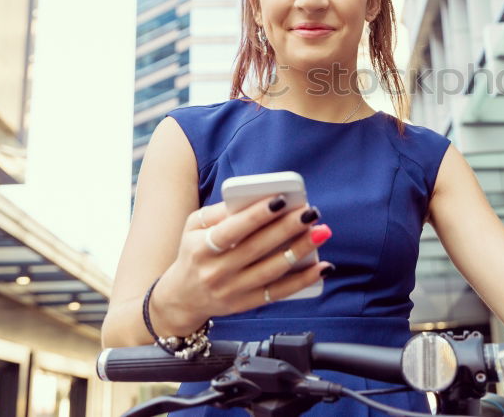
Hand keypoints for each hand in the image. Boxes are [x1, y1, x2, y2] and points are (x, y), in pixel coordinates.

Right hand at [150, 197, 332, 334]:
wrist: (181, 298)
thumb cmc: (194, 252)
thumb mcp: (194, 227)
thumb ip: (220, 211)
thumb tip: (254, 198)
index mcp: (201, 247)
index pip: (233, 229)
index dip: (258, 215)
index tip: (282, 200)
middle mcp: (216, 271)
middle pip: (257, 248)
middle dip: (287, 228)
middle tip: (310, 212)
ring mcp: (232, 291)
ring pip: (272, 270)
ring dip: (300, 250)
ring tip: (321, 232)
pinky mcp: (246, 304)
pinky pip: (279, 293)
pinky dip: (303, 281)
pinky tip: (322, 267)